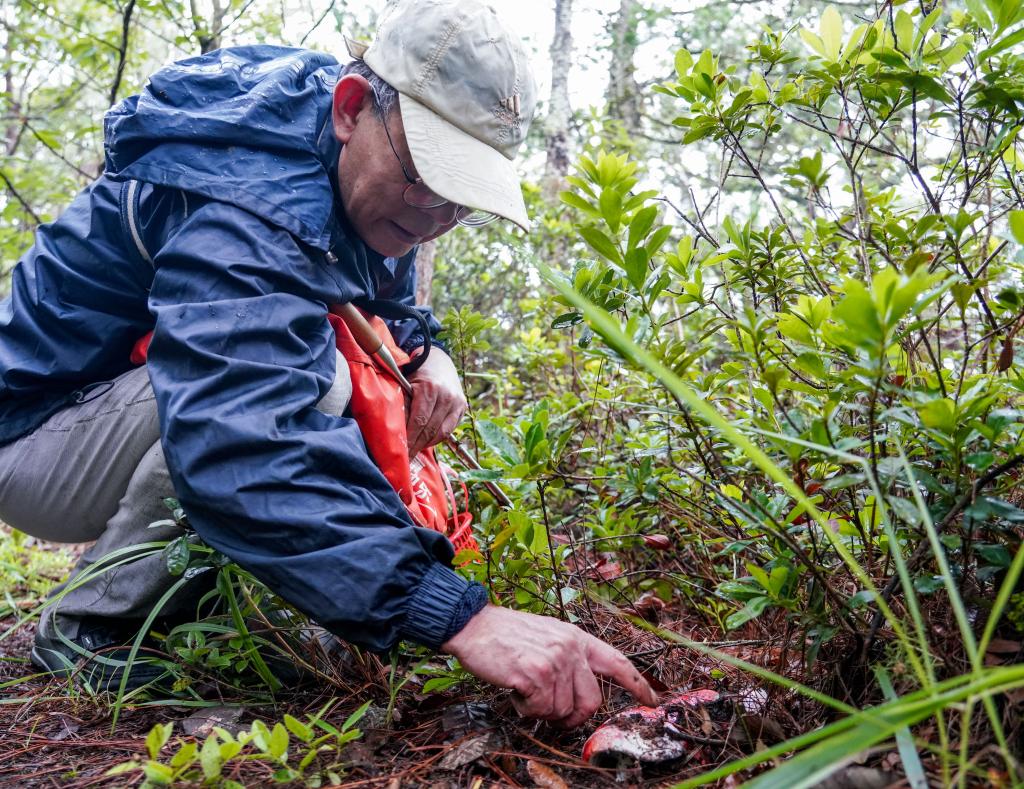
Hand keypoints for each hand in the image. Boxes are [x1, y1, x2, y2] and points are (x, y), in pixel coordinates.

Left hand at [405, 348, 466, 457]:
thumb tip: (395, 430)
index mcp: (430, 389)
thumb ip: (402, 405)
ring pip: (441, 432)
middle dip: (416, 445)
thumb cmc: (416, 373)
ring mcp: (457, 402)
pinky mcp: (462, 407)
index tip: (401, 451)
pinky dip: (437, 438)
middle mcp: (447, 396)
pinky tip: (426, 442)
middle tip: (405, 456)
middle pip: (430, 429)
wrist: (438, 361)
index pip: (419, 421)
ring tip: (414, 451)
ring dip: (426, 444)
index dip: (410, 438)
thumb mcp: (405, 384)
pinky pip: (449, 430)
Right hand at [441, 605, 657, 727]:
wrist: (473, 625)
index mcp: (577, 638)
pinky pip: (539, 711)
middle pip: (591, 703)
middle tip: (549, 712)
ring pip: (561, 711)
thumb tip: (579, 695)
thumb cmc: (506, 635)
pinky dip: (525, 708)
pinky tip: (515, 689)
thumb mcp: (548, 637)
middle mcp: (571, 648)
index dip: (637, 684)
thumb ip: (569, 659)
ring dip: (539, 709)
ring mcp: (555, 660)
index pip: (617, 663)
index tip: (652, 700)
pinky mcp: (536, 673)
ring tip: (524, 686)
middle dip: (572, 717)